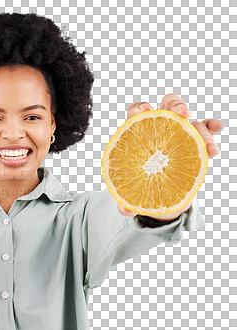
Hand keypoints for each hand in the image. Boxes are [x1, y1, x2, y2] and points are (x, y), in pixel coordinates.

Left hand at [117, 93, 225, 220]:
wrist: (160, 187)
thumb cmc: (141, 182)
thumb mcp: (132, 190)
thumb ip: (126, 197)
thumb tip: (124, 210)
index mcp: (139, 132)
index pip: (136, 113)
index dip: (139, 108)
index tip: (144, 111)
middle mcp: (161, 127)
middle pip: (168, 105)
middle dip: (176, 105)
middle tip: (183, 115)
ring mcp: (180, 131)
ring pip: (193, 120)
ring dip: (202, 130)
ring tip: (209, 149)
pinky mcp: (196, 140)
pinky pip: (207, 128)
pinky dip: (213, 126)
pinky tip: (219, 128)